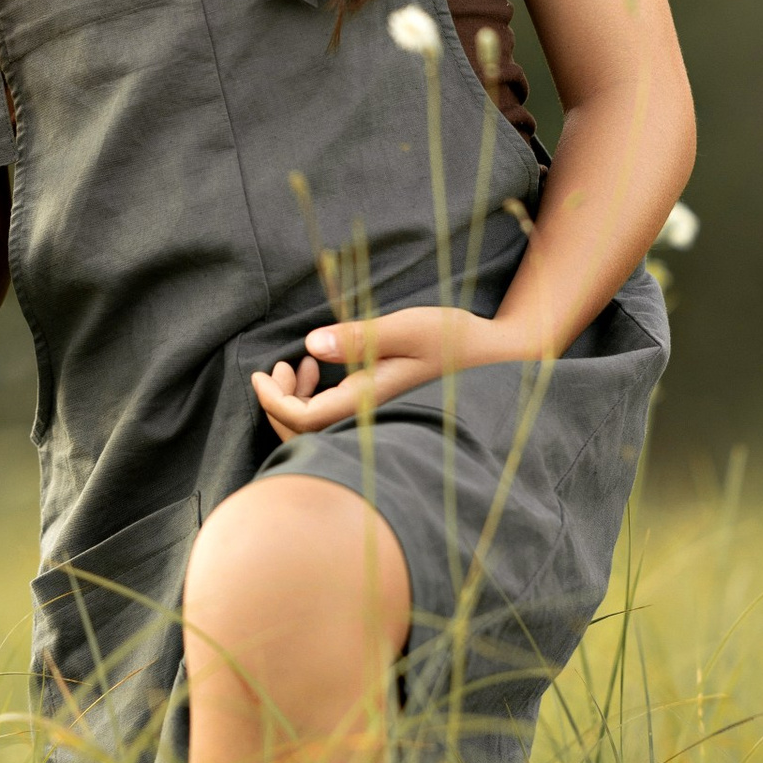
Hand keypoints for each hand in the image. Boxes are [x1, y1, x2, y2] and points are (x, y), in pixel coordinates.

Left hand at [250, 305, 541, 441]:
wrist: (503, 360)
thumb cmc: (458, 341)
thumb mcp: (409, 328)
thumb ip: (360, 337)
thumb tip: (311, 346)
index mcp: (371, 403)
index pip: (302, 421)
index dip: (271, 401)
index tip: (258, 372)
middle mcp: (371, 421)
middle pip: (304, 435)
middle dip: (279, 402)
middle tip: (279, 365)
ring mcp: (378, 422)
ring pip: (320, 430)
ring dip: (297, 399)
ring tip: (300, 364)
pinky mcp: (384, 415)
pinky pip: (336, 420)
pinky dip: (318, 397)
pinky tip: (324, 368)